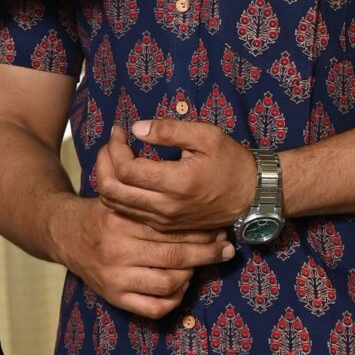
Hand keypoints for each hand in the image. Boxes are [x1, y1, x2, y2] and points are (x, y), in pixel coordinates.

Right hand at [59, 195, 234, 319]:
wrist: (65, 235)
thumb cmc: (102, 213)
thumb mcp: (118, 194)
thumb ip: (145, 191)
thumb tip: (183, 190)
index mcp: (121, 221)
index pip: (171, 228)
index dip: (201, 230)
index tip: (219, 228)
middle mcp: (117, 250)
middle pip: (175, 256)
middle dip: (207, 253)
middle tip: (225, 248)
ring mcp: (115, 277)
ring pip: (168, 283)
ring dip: (191, 275)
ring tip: (199, 264)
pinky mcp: (114, 297)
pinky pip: (154, 308)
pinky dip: (174, 299)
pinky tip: (180, 286)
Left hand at [91, 117, 257, 235]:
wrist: (251, 196)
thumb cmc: (231, 161)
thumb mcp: (206, 136)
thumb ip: (170, 130)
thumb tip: (136, 128)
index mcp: (176, 183)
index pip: (126, 169)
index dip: (115, 147)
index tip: (120, 130)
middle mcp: (165, 207)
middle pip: (112, 190)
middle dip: (103, 162)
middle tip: (112, 143)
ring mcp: (162, 220)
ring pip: (115, 204)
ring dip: (107, 178)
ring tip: (115, 156)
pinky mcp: (163, 226)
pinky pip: (128, 213)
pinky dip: (119, 193)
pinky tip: (127, 175)